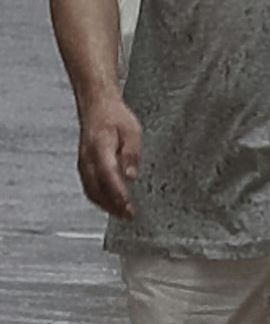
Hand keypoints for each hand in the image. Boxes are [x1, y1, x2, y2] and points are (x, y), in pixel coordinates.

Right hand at [75, 93, 142, 218]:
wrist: (97, 106)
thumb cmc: (114, 116)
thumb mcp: (132, 131)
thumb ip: (131, 154)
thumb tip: (131, 174)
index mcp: (99, 148)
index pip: (108, 177)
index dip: (118, 195)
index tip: (129, 208)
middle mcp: (87, 158)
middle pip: (97, 189)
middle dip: (112, 206)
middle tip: (128, 217)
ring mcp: (83, 163)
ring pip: (91, 190)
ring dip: (105, 205)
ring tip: (121, 215)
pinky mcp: (84, 166)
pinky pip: (89, 186)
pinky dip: (99, 198)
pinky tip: (111, 204)